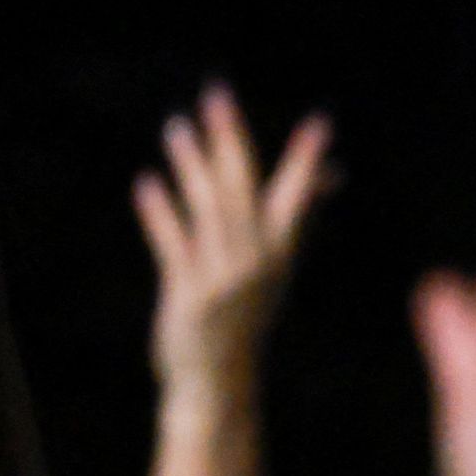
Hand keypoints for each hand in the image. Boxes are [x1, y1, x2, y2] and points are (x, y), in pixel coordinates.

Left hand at [132, 87, 330, 413]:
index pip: (296, 195)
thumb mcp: (275, 267)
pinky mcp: (190, 295)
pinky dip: (161, 214)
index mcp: (280, 252)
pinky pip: (174, 246)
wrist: (218, 380)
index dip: (306, 160)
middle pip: (242, 188)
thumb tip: (327, 175)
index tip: (320, 125)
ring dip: (190, 165)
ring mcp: (224, 278)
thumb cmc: (244, 315)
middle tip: (217, 95)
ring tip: (177, 127)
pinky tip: (147, 183)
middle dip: (230, 139)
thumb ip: (295, 216)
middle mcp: (257, 261)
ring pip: (207, 209)